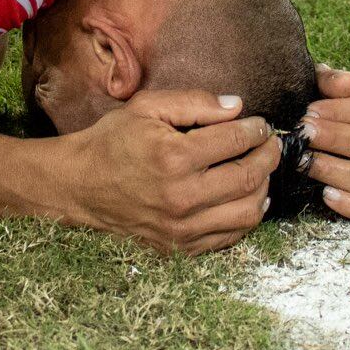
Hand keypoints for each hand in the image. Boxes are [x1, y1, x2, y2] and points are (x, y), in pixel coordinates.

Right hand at [59, 90, 279, 253]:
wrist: (80, 185)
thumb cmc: (112, 142)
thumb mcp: (147, 107)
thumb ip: (194, 102)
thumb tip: (237, 107)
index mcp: (174, 157)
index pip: (235, 142)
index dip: (256, 130)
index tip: (261, 124)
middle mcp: (182, 197)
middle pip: (249, 177)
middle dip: (268, 157)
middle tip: (270, 145)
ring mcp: (182, 228)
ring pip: (247, 212)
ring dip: (263, 188)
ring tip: (260, 171)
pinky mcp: (180, 247)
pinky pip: (230, 236)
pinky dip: (246, 216)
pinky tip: (246, 198)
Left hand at [300, 65, 349, 222]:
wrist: (315, 140)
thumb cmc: (322, 112)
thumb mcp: (322, 89)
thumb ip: (331, 81)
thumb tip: (346, 83)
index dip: (338, 110)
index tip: (309, 111)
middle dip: (332, 138)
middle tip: (302, 133)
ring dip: (332, 169)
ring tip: (303, 161)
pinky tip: (326, 194)